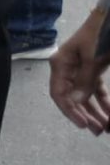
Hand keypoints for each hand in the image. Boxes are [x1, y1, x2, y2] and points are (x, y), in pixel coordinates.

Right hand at [50, 11, 109, 132]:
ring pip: (85, 96)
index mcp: (60, 64)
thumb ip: (84, 80)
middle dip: (85, 115)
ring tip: (106, 127)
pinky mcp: (93, 69)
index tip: (83, 124)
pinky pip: (96, 90)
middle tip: (97, 130)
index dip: (69, 110)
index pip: (59, 93)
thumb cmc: (99, 34)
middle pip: (72, 98)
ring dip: (95, 112)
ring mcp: (80, 70)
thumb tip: (76, 102)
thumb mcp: (92, 58)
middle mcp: (67, 69)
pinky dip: (104, 102)